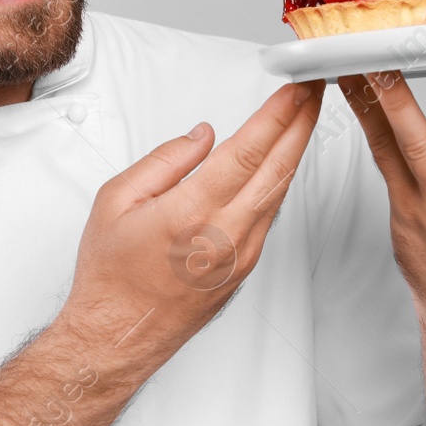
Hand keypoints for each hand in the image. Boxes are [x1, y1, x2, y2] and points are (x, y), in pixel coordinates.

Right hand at [60, 81, 323, 369]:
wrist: (119, 336)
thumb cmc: (111, 276)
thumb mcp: (116, 201)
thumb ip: (164, 161)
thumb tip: (202, 135)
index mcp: (191, 214)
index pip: (248, 151)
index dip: (277, 115)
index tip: (295, 89)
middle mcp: (226, 236)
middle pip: (278, 168)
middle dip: (301, 124)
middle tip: (315, 92)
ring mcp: (242, 255)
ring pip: (279, 192)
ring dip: (295, 151)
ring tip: (303, 118)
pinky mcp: (246, 268)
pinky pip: (270, 215)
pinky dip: (280, 182)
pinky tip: (281, 164)